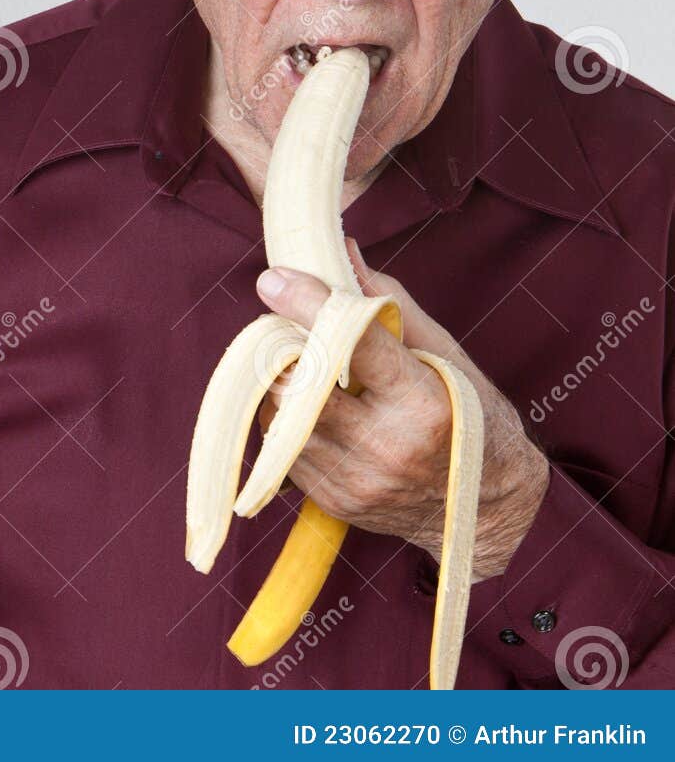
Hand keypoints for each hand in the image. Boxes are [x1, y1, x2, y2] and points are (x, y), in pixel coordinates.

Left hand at [255, 240, 550, 582]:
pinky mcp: (335, 502)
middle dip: (283, 348)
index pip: (352, 344)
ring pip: (280, 418)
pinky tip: (313, 406)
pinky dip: (287, 419)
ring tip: (302, 365)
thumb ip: (388, 302)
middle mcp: (387, 447)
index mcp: (422, 402)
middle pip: (300, 386)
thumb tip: (341, 253)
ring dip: (280, 383)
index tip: (274, 279)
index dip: (307, 305)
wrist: (488, 508)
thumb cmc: (469, 413)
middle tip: (286, 326)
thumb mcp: (445, 352)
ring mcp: (357, 482)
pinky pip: (283, 450)